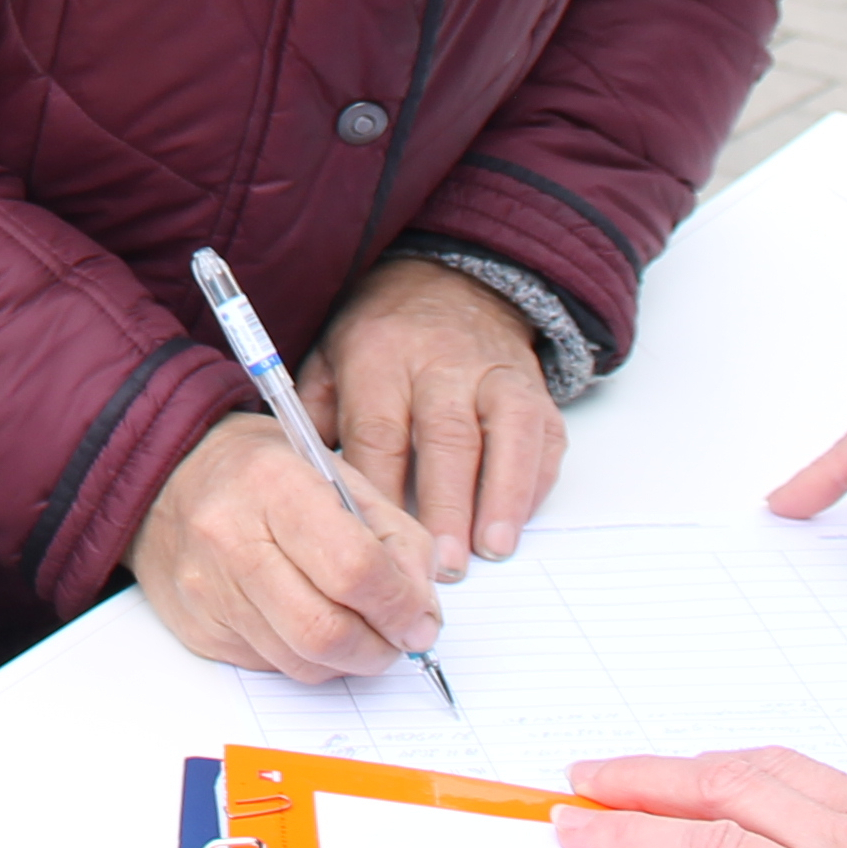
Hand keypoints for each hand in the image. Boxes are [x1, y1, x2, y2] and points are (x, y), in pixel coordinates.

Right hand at [125, 413, 443, 682]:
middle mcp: (231, 538)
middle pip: (326, 632)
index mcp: (275, 484)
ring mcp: (208, 589)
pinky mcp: (197, 628)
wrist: (165, 479)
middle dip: (380, 648)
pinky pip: (272, 666)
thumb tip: (420, 616)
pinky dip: (306, 656)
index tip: (419, 616)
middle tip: (395, 637)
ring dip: (348, 660)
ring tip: (356, 629)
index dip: (401, 605)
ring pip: (302, 662)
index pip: (355, 569)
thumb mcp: (340, 476)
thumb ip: (396, 539)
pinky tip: (306, 621)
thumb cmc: (261, 474)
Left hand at [300, 255, 566, 575]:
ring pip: (505, 435)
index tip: (376, 540)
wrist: (450, 283)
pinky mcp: (533, 391)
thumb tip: (303, 482)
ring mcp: (493, 376)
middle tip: (442, 564)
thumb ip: (313, 415)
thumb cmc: (381, 337)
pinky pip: (543, 437)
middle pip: (445, 437)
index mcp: (379, 356)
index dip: (380, 488)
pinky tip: (518, 521)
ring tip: (490, 549)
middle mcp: (441, 363)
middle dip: (445, 503)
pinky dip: (534, 482)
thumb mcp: (329, 356)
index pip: (379, 428)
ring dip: (500, 496)